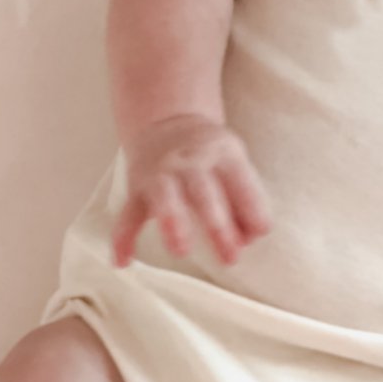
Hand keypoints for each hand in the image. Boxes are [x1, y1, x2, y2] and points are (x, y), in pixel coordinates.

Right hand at [111, 115, 271, 267]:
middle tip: (232, 258)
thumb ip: (245, 198)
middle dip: (219, 227)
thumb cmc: (211, 154)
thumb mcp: (234, 163)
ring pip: (166, 198)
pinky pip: (128, 214)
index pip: (241, 182)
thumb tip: (251, 238)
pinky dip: (123, 238)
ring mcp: (162, 173)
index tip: (259, 234)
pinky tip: (123, 262)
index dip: (252, 209)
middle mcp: (192, 161)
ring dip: (174, 223)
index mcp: (224, 154)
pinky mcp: (137, 187)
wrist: (169, 120)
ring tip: (181, 251)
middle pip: (205, 193)